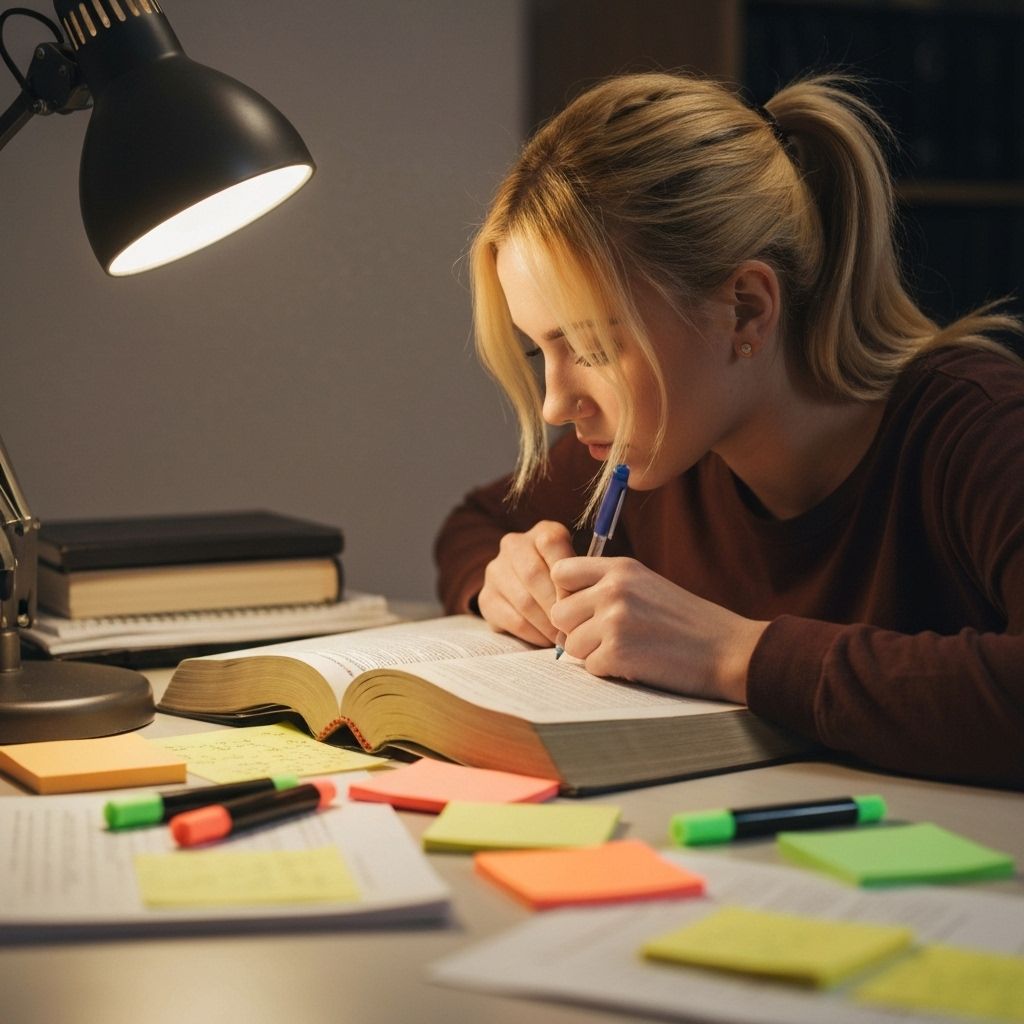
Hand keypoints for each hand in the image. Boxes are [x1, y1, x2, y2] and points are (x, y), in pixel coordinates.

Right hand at [477, 521, 575, 646]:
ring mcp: (496, 570)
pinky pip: (512, 619)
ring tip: (563, 638)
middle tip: (573, 628)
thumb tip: (588, 605)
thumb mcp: (579, 572)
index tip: (581, 601)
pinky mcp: (486, 597)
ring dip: (547, 624)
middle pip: (533, 574)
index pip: (551, 543)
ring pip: (523, 600)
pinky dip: (534, 634)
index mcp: (543, 532)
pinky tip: (546, 640)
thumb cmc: (568, 583)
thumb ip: (582, 580)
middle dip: (557, 606)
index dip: (567, 576)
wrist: (534, 592)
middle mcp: (514, 545)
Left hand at [549, 557, 767, 702]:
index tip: (585, 609)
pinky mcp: (618, 652)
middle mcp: (613, 589)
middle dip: (577, 631)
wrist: (729, 650)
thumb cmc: (688, 622)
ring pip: (571, 645)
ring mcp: (614, 620)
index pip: (561, 573)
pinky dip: (611, 672)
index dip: (567, 595)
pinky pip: (591, 667)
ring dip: (594, 654)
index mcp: (620, 568)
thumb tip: (562, 606)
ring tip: (629, 650)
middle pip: (559, 614)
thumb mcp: (647, 585)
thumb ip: (607, 586)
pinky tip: (638, 664)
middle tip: (608, 638)